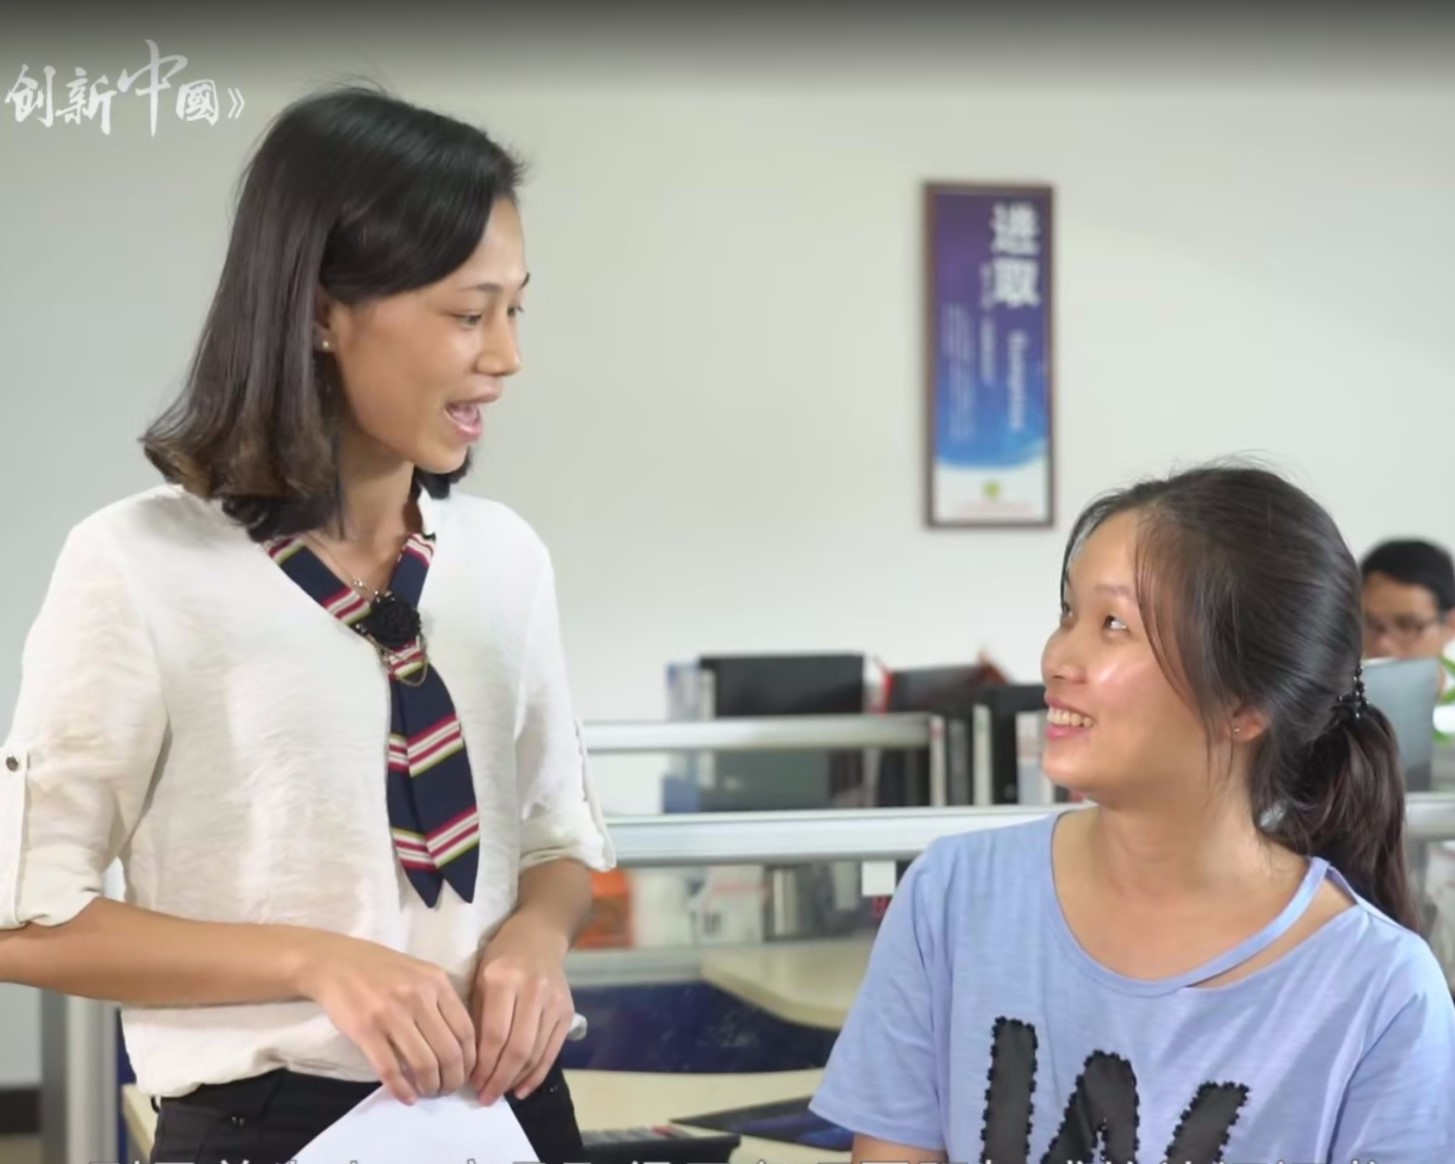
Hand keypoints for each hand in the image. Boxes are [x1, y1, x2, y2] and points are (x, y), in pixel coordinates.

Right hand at [294, 932, 476, 1104]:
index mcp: (436, 982)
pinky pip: (390, 1069)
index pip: (465, 1030)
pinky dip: (402, 1089)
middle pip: (449, 1051)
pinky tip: (407, 1098)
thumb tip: (460, 1043)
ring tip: (429, 1093)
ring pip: (423, 1064)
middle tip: (448, 1090)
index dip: (470, 1060)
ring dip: (430, 1087)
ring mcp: (392, 1014)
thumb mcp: (420, 973)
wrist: (336, 962)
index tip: (466, 1074)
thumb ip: (440, 1000)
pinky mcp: (366, 1031)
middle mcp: (418, 997)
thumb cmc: (381, 969)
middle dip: (453, 1079)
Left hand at [467, 913, 574, 1104]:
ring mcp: (554, 1001)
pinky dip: (538, 1074)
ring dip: (516, 1080)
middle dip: (499, 1079)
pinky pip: (553, 1050)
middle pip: (518, 1048)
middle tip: (485, 1098)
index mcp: (504, 979)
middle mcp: (532, 990)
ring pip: (536, 1052)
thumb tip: (470, 1063)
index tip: (471, 1083)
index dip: (483, 1065)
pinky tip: (522, 1088)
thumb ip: (476, 1017)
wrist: (541, 934)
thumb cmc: (502, 955)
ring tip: (499, 1094)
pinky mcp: (567, 1011)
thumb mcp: (480, 977)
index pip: (495, 1034)